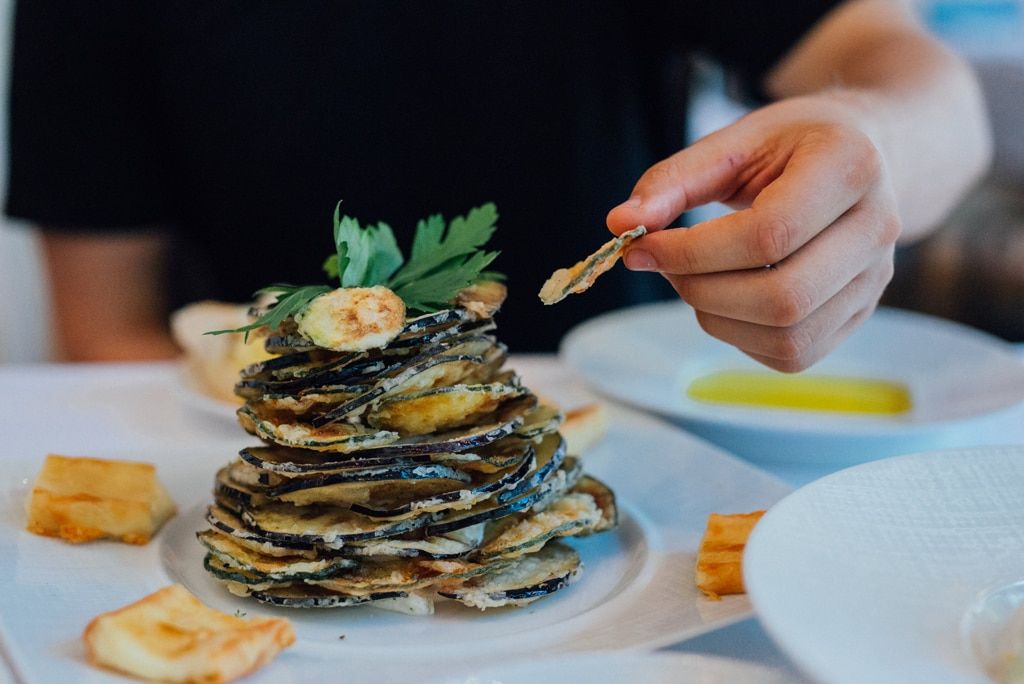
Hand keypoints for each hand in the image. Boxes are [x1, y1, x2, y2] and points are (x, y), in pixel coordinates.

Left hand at [607, 92, 900, 371]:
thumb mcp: (735, 141)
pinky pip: (793, 354)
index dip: (692, 251)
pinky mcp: (859, 314)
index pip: (768, 234)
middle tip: (664, 267)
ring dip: (717, 319)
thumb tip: (620, 224)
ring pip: (788, 337)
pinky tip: (725, 298)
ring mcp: (875, 279)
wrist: (868, 154)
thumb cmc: (793, 146)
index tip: (642, 246)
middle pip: (782, 297)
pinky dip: (741, 337)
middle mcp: (878, 228)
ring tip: (693, 280)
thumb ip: (674, 180)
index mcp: (850, 167)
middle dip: (702, 291)